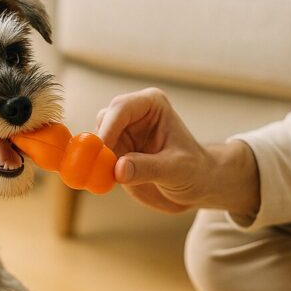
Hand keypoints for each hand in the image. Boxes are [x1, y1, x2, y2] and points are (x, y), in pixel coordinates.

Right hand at [95, 88, 259, 214]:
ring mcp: (122, 134)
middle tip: (96, 166)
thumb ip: (148, 168)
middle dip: (97, 143)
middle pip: (103, 121)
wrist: (197, 186)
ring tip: (101, 177)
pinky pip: (96, 160)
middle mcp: (133, 115)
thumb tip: (118, 169)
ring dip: (94, 158)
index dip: (108, 127)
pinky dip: (94, 170)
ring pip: (95, 140)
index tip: (101, 150)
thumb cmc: (194, 170)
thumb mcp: (176, 170)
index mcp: (151, 105)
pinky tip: (99, 183)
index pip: (122, 108)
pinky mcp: (115, 154)